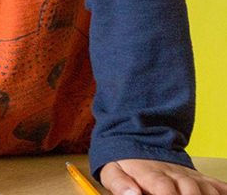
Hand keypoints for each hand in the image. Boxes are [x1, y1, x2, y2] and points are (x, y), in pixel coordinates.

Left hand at [100, 158, 226, 194]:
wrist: (139, 139)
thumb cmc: (125, 162)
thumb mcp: (112, 171)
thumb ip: (120, 184)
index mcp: (151, 174)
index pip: (163, 187)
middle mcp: (173, 173)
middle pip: (191, 189)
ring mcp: (188, 174)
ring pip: (206, 187)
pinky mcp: (199, 176)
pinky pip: (217, 184)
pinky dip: (222, 191)